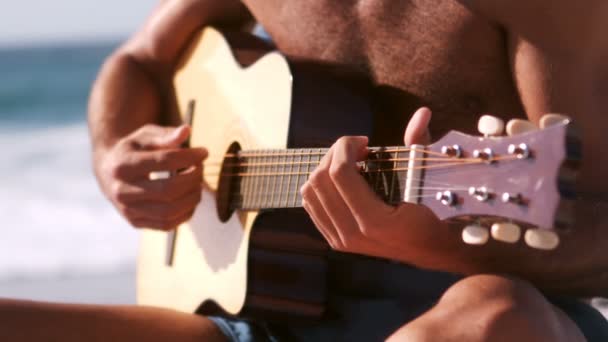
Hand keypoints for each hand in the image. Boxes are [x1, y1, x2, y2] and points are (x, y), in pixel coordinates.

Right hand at [95, 124, 206, 229]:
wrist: (108, 173)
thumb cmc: (133, 150)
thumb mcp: (146, 137)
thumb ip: (166, 135)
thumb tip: (186, 131)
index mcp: (123, 164)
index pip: (163, 161)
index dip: (189, 157)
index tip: (204, 152)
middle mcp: (122, 191)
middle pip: (168, 190)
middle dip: (193, 179)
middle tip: (201, 169)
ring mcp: (128, 210)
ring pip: (169, 211)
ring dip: (192, 197)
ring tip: (197, 183)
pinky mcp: (135, 223)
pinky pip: (167, 224)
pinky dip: (186, 212)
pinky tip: (190, 197)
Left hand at [301, 108, 447, 261]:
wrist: (436, 251)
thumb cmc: (439, 213)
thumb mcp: (431, 180)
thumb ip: (421, 145)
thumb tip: (422, 112)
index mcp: (376, 222)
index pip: (339, 173)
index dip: (345, 146)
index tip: (365, 142)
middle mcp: (353, 234)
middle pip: (319, 180)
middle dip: (335, 154)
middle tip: (357, 149)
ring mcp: (343, 241)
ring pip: (309, 192)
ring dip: (326, 169)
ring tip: (351, 163)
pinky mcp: (337, 241)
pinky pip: (312, 206)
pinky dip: (322, 186)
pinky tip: (344, 180)